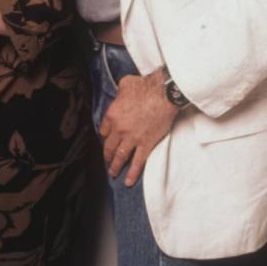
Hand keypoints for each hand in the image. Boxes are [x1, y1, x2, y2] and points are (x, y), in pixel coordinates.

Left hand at [99, 68, 179, 185]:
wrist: (163, 94)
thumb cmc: (146, 86)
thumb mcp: (126, 84)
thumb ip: (120, 92)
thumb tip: (122, 93)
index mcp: (112, 115)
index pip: (103, 130)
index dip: (105, 136)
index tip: (107, 139)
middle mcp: (119, 129)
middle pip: (109, 146)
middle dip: (107, 155)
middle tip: (107, 161)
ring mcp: (132, 139)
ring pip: (120, 157)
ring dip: (115, 167)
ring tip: (113, 173)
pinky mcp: (146, 144)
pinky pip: (138, 162)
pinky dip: (132, 173)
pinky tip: (128, 181)